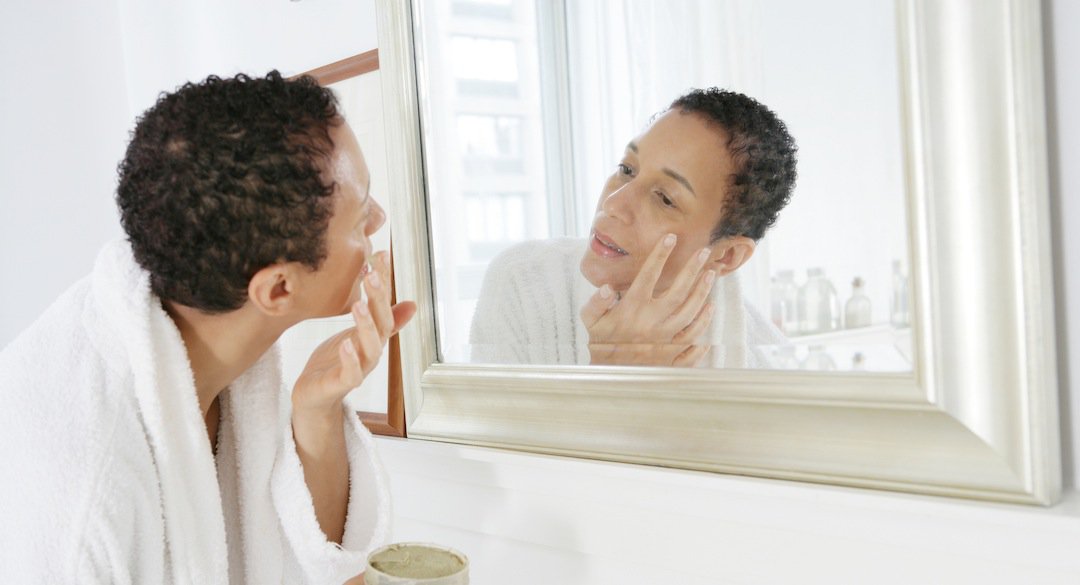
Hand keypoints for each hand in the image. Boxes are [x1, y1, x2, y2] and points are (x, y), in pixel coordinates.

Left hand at [292, 251, 416, 415]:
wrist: (314, 396)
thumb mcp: (357, 335)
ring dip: (366, 326)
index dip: (384, 281)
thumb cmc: (336, 362)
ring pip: (371, 348)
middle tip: (370, 273)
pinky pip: (351, 372)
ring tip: (358, 304)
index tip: (380, 254)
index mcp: (374, 336)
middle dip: (378, 298)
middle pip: (381, 323)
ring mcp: (359, 368)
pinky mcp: (342, 384)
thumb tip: (412, 304)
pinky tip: (345, 343)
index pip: (383, 304)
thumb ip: (382, 320)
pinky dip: (350, 359)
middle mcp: (371, 351)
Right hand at [580, 234, 714, 365]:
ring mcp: (666, 339)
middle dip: (692, 270)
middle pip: (679, 292)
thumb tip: (606, 287)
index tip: (670, 238)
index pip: (648, 275)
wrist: (608, 379)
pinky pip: (693, 340)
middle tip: (704, 252)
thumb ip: (596, 304)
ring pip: (691, 313)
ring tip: (711, 276)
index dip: (659, 255)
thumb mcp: (591, 323)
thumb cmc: (599, 346)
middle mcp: (653, 322)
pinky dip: (703, 326)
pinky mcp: (672, 355)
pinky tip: (709, 312)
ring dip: (703, 293)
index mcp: (632, 309)